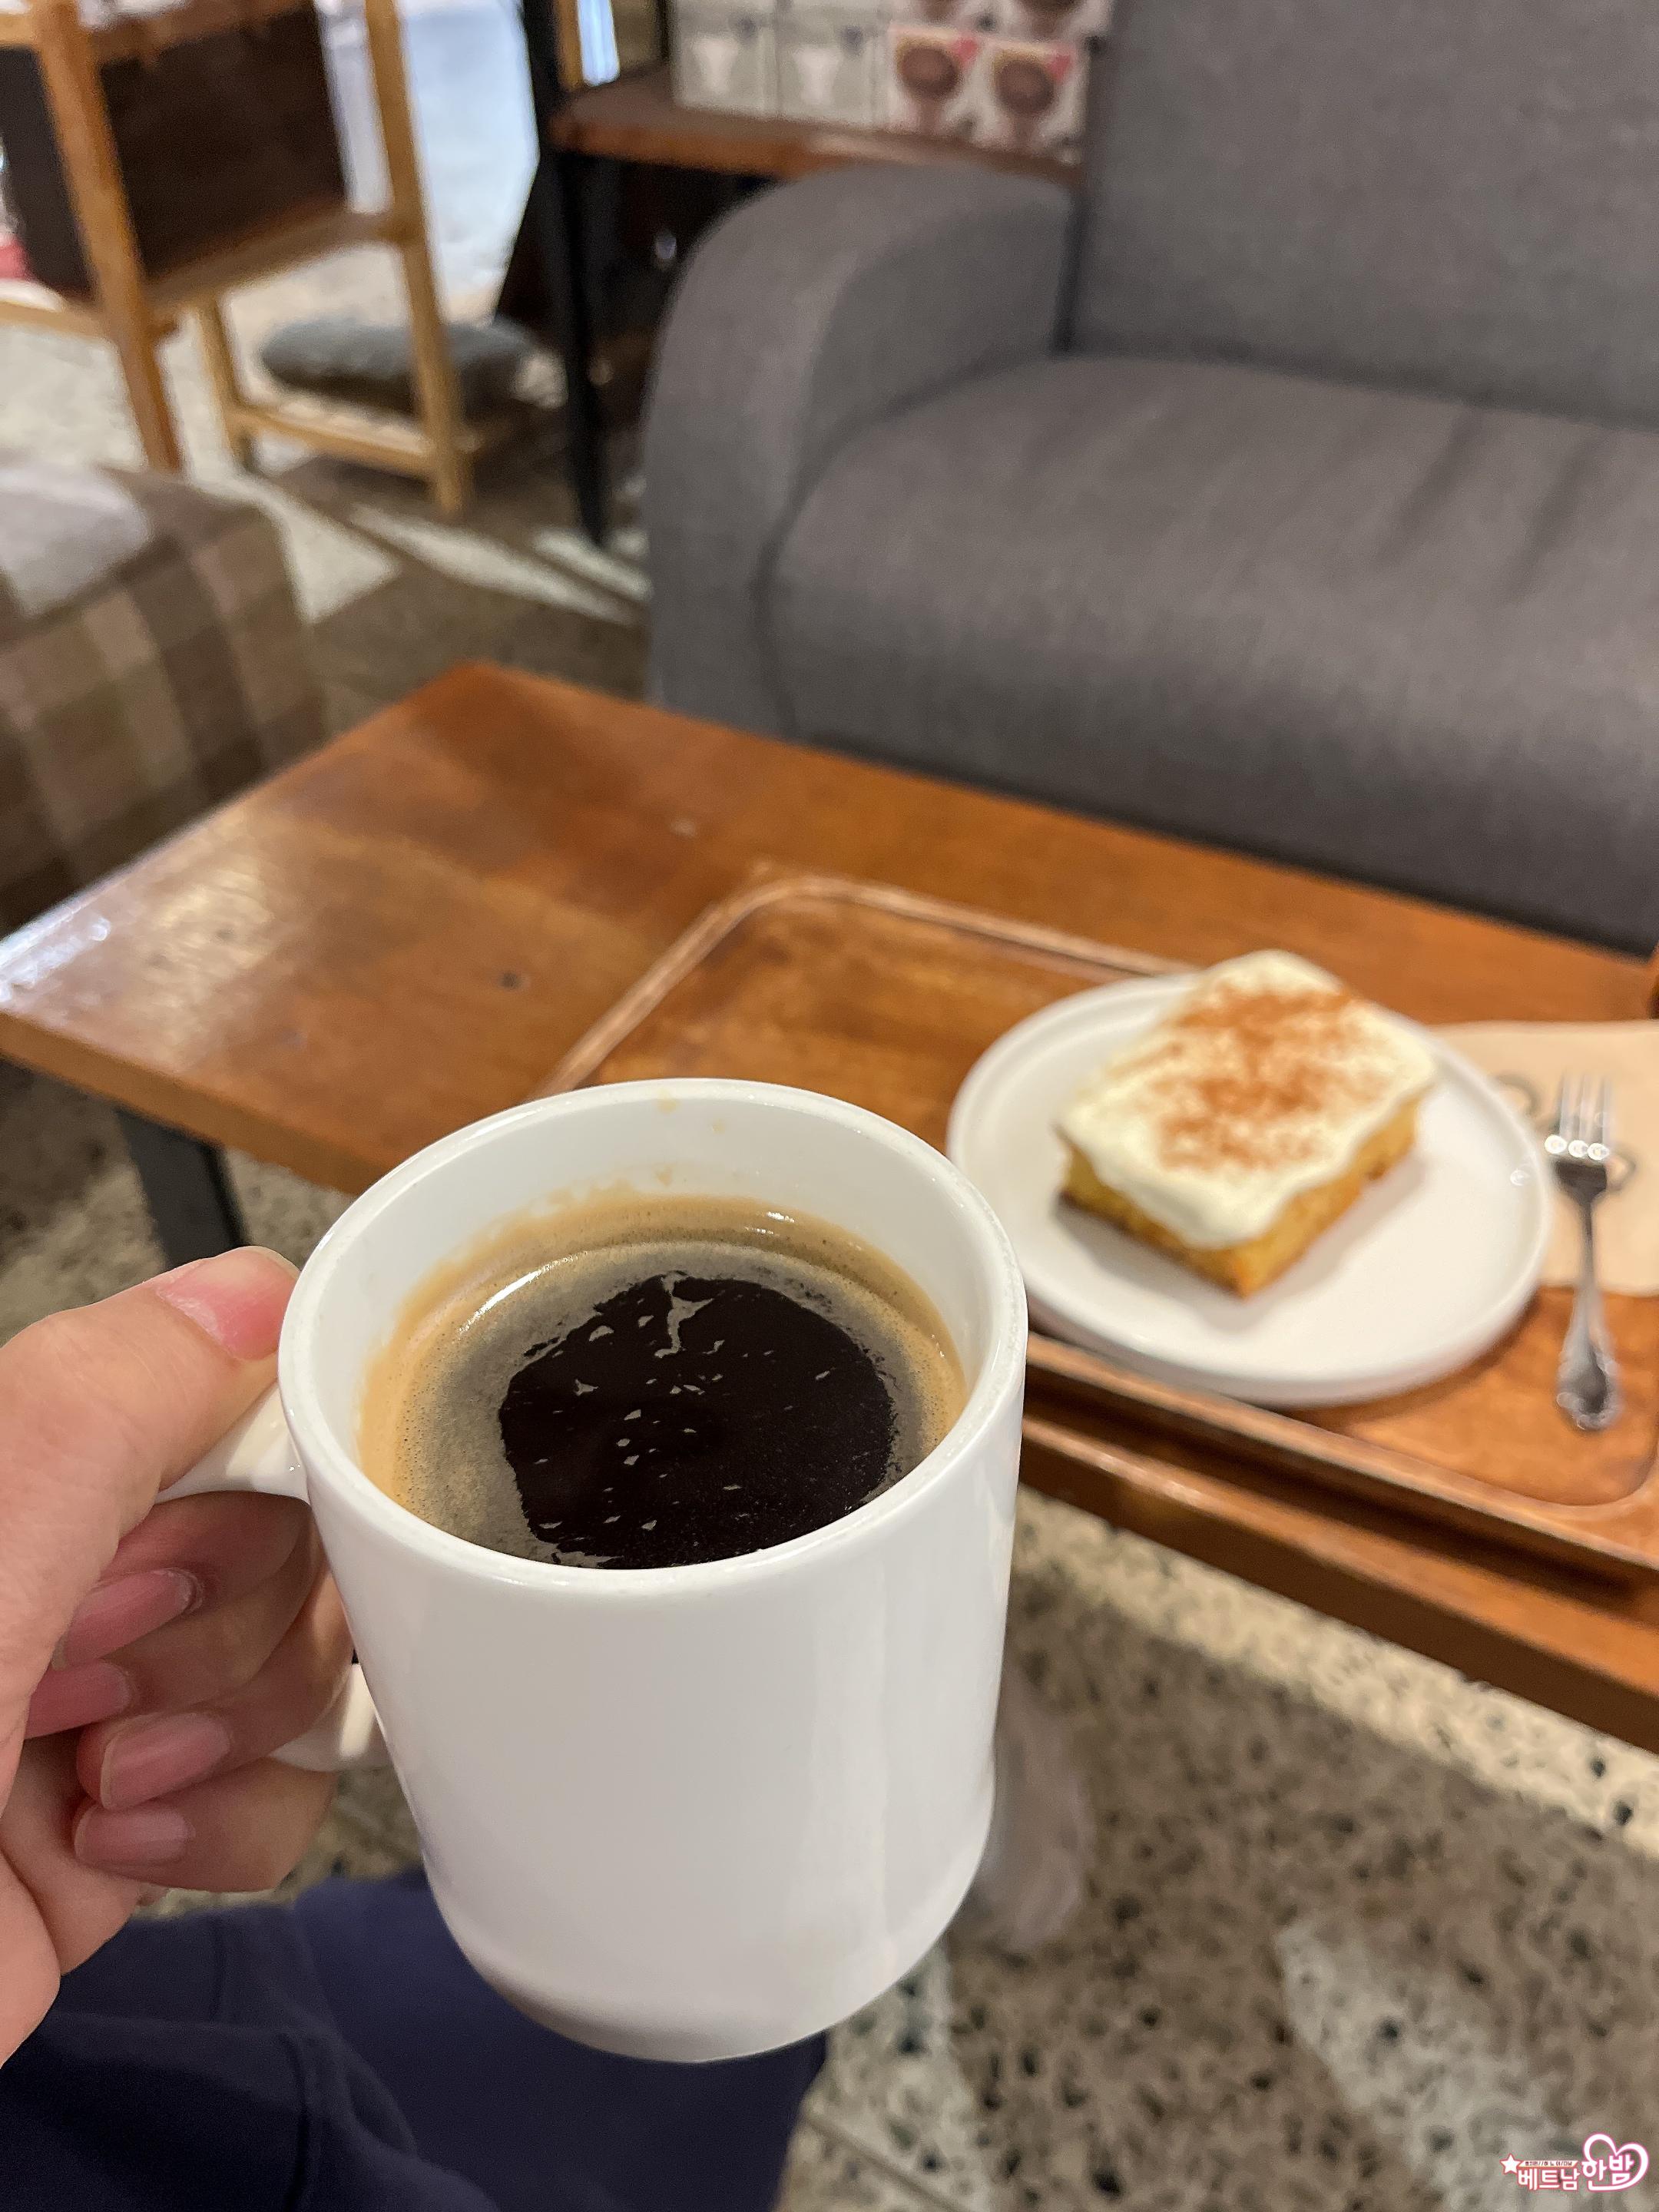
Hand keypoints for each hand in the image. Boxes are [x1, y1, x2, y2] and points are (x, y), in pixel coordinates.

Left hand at [0, 1251, 350, 2060]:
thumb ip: (101, 1405)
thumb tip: (251, 1291)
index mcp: (15, 1475)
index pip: (220, 1387)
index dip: (254, 1457)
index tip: (204, 1521)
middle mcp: (57, 1570)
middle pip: (285, 1530)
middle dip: (214, 1610)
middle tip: (89, 1654)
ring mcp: (101, 1701)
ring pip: (300, 1658)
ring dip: (220, 1723)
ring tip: (90, 1770)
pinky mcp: (136, 1821)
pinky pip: (281, 1787)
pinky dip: (223, 1821)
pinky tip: (109, 1841)